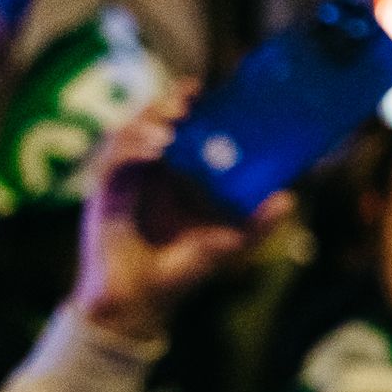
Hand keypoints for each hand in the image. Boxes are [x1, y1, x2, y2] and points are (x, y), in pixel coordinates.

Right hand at [70, 93, 291, 341]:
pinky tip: (155, 149)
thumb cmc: (181, 271)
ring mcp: (123, 180)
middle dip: (165, 104)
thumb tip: (288, 198)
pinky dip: (132, 150)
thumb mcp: (227, 245)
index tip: (203, 89)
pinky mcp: (103, 196)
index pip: (175, 125)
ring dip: (148, 122)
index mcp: (174, 173)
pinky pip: (113, 163)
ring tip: (172, 124)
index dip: (184, 102)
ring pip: (126, 133)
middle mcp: (147, 170)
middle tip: (187, 100)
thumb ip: (256, 224)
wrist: (142, 303)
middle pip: (148, 120)